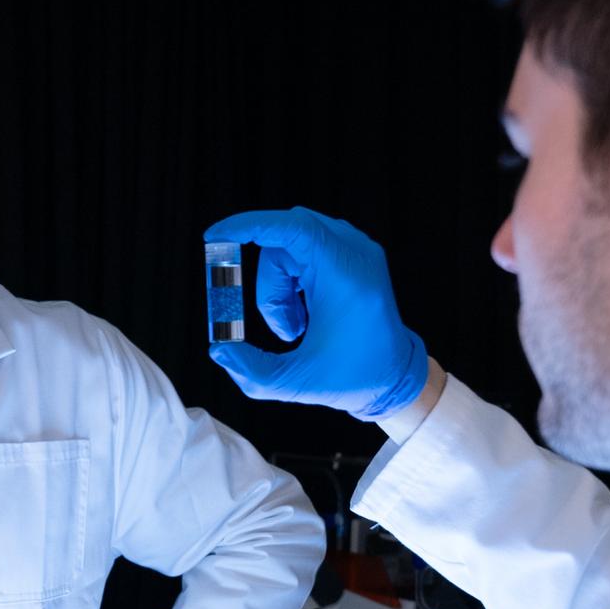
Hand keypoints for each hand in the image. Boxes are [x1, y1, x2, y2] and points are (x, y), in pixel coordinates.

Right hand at [204, 206, 426, 419]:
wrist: (395, 378)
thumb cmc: (355, 377)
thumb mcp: (298, 382)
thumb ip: (252, 371)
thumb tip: (219, 350)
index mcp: (346, 274)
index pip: (291, 227)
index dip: (248, 226)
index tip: (214, 236)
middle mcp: (354, 253)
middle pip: (283, 244)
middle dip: (268, 285)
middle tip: (272, 324)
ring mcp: (355, 251)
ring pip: (289, 250)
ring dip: (279, 290)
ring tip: (294, 329)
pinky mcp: (351, 257)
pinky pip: (303, 254)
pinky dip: (291, 285)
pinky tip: (303, 318)